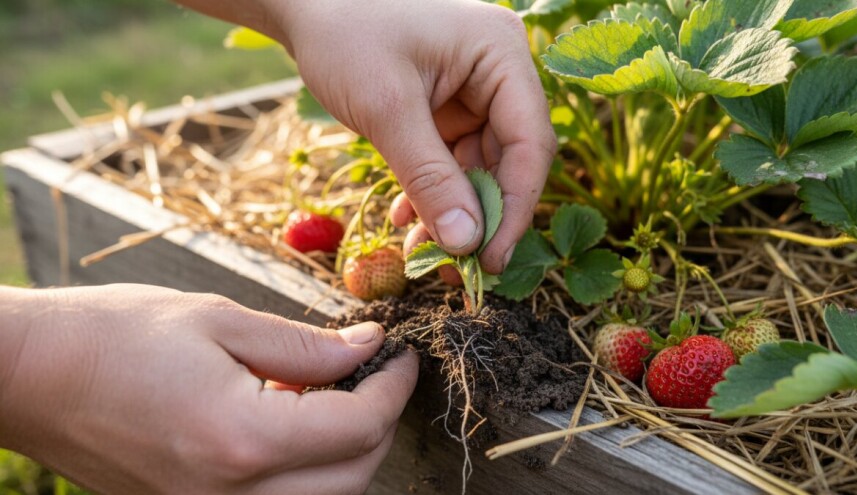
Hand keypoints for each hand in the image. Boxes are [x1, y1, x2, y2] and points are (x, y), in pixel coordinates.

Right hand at [0, 284, 416, 493]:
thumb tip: (367, 348)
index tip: (402, 355)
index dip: (393, 387)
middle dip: (380, 423)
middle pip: (353, 477)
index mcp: (240, 440)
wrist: (32, 375)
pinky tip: (292, 424)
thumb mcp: (219, 319)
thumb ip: (305, 345)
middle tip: (377, 372)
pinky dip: (306, 471)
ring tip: (335, 396)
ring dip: (347, 454)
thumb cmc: (114, 335)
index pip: (358, 428)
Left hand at [281, 0, 556, 273]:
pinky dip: (432, 194)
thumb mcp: (388, 110)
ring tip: (423, 253)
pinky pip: (452, 162)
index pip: (530, 143)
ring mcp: (474, 92)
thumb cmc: (344, 36)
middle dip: (481, 216)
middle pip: (509, 160)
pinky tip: (407, 222)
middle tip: (459, 268)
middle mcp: (499, 73)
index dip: (515, 208)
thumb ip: (430, 178)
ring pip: (479, 168)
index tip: (491, 260)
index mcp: (502, 54)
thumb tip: (466, 244)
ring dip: (453, 213)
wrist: (304, 6)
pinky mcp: (448, 109)